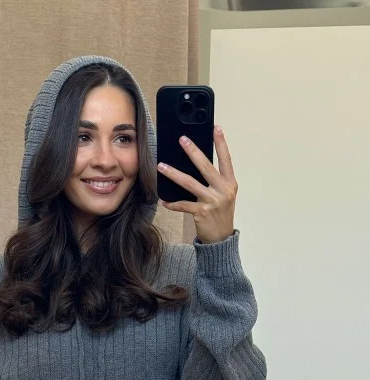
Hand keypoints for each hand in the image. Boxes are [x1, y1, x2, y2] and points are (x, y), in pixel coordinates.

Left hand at [157, 125, 237, 244]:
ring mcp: (212, 201)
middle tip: (182, 139)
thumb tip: (196, 164)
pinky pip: (183, 204)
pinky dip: (172, 203)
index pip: (226, 159)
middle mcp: (223, 190)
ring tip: (161, 166)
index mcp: (230, 183)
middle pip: (205, 166)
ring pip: (189, 183)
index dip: (221, 143)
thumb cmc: (220, 213)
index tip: (216, 127)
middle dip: (193, 151)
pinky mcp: (201, 212)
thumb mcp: (224, 195)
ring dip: (173, 174)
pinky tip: (164, 200)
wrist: (221, 238)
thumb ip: (215, 181)